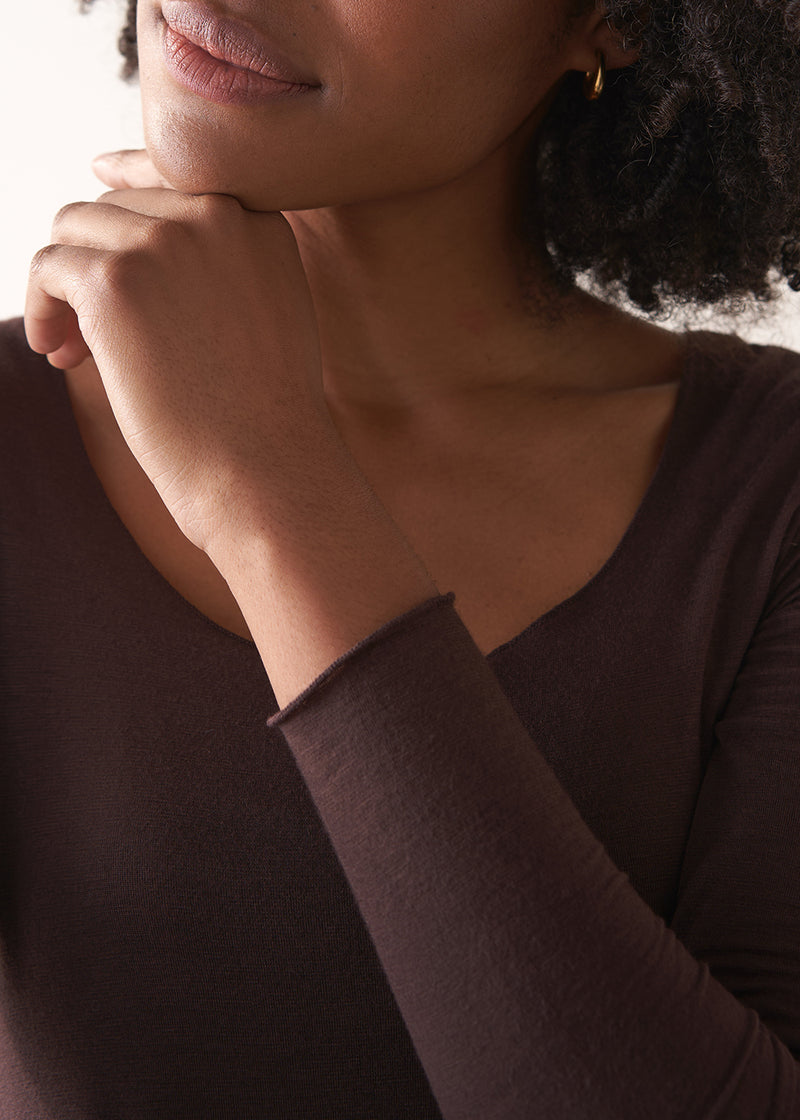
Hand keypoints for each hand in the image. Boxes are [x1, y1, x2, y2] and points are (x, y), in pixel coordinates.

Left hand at [24, 150, 328, 551]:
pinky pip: (48, 266)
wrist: (266, 471)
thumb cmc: (266, 419)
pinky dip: (40, 306)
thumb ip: (225, 266)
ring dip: (63, 284)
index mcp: (260, 220)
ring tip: (70, 346)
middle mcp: (217, 214)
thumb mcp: (270, 316)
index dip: (125, 195)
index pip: (171, 176)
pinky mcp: (116, 280)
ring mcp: (165, 241)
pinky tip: (57, 353)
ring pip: (74, 226)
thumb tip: (135, 243)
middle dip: (95, 261)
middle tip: (88, 331)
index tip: (96, 215)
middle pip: (116, 205)